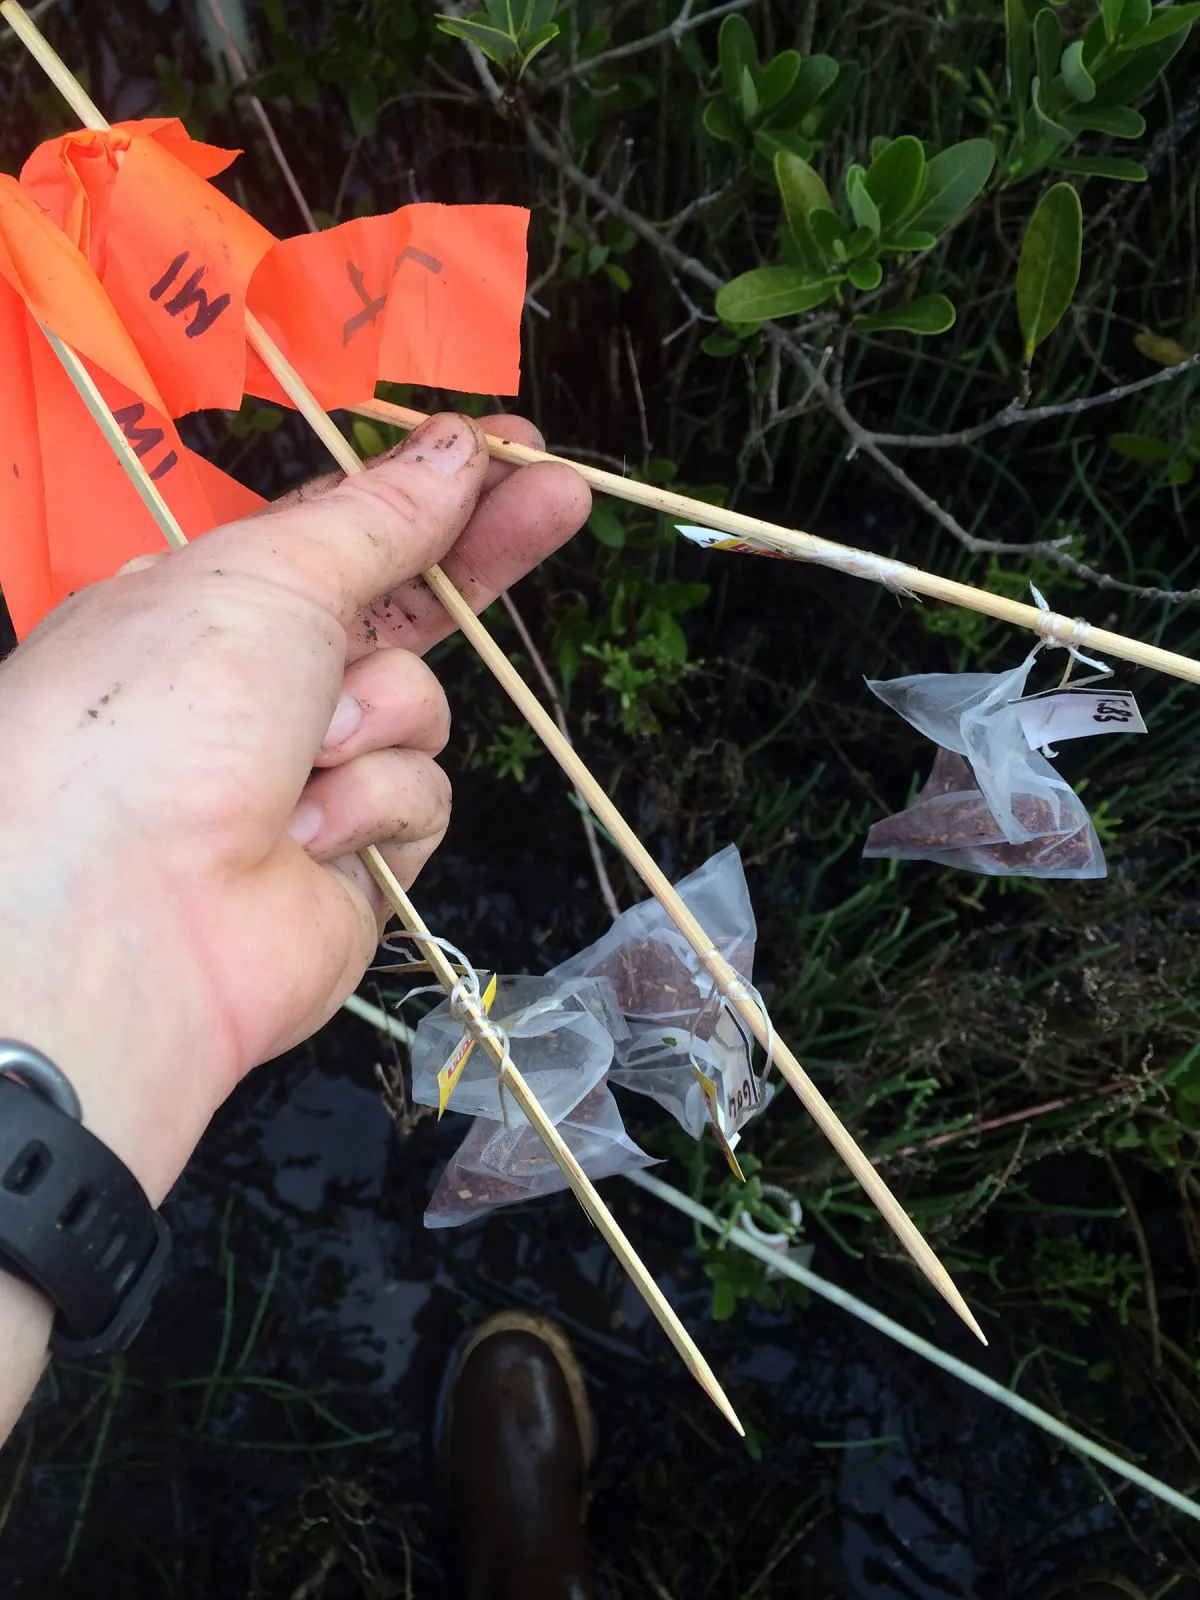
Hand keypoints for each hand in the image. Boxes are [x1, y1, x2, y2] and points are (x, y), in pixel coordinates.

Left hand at [0, 412, 588, 1205]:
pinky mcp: (355, 858)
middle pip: (405, 614)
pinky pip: (417, 796)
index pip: (345, 534)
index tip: (505, 450)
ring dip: (377, 719)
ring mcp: (309, 776)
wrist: (124, 915)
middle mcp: (261, 689)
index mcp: (213, 606)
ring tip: (305, 755)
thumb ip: (377, 520)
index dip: (428, 495)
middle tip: (563, 495)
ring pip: (420, 709)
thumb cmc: (160, 716)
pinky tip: (306, 832)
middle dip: (479, 560)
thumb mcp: (266, 578)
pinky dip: (371, 805)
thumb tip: (453, 452)